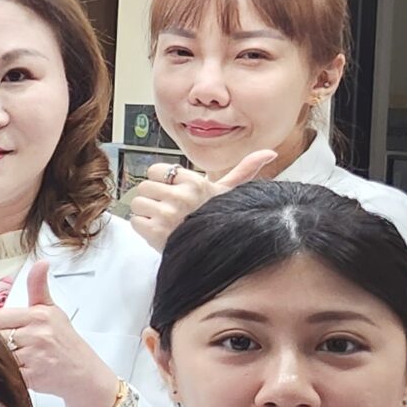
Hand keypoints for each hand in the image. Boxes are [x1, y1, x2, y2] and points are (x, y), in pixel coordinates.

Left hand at [0, 261, 122, 406]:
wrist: (84, 373)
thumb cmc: (64, 341)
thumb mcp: (52, 310)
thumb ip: (38, 287)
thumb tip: (41, 263)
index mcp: (38, 315)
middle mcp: (37, 334)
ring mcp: (35, 356)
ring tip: (6, 358)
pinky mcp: (33, 377)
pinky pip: (6, 373)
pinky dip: (4, 374)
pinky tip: (11, 371)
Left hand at [128, 148, 277, 251]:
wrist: (216, 253)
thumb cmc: (219, 219)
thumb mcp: (230, 194)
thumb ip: (245, 170)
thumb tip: (271, 152)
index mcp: (195, 183)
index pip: (156, 170)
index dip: (161, 182)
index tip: (173, 192)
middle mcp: (181, 196)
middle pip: (143, 186)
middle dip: (152, 198)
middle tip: (168, 210)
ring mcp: (167, 215)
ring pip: (137, 203)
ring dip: (146, 214)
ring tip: (164, 221)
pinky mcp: (154, 232)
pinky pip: (135, 222)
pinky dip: (143, 229)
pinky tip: (159, 233)